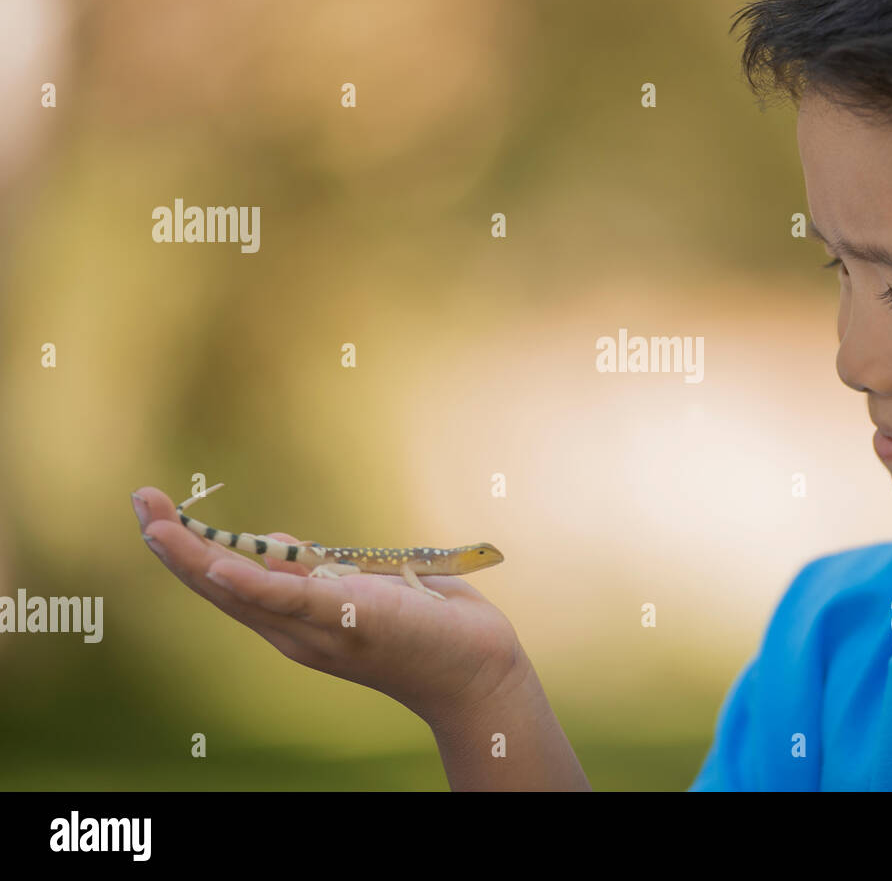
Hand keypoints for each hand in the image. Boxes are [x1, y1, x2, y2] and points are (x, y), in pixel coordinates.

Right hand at [130, 486, 522, 724]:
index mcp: (294, 618)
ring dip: (196, 557)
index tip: (154, 509)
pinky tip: (219, 565)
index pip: (225, 580)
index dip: (187, 546)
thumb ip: (315, 570)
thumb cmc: (421, 625)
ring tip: (157, 523)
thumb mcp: (359, 586)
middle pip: (218, 587)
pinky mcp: (349, 618)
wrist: (473, 668)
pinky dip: (254, 583)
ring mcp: (317, 629)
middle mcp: (294, 631)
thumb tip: (274, 539)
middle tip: (138, 502)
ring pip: (242, 593)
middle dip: (175, 545)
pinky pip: (293, 600)